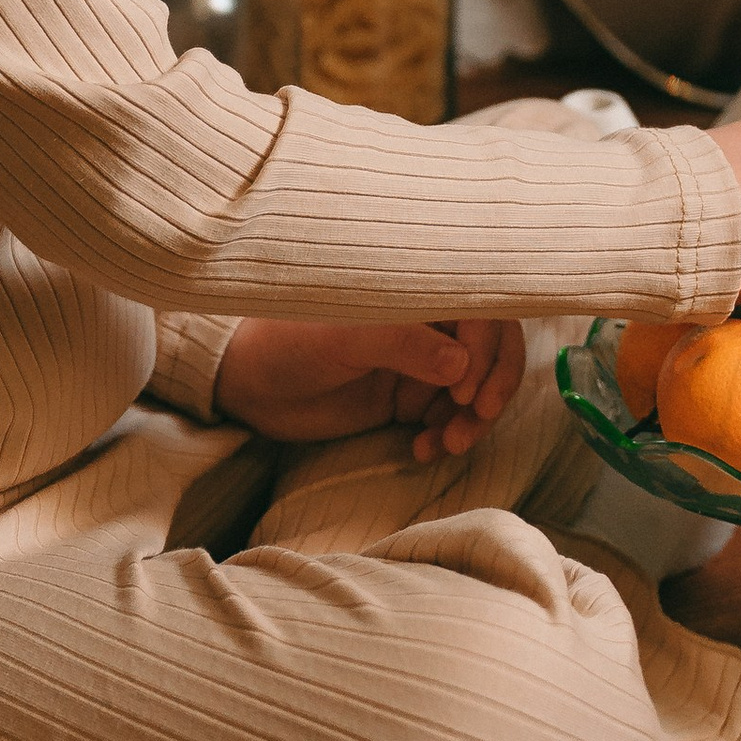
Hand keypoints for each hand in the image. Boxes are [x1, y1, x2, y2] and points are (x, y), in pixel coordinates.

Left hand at [212, 317, 526, 462]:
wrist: (248, 384)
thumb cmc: (289, 341)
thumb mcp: (344, 337)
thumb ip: (404, 343)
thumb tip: (463, 363)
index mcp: (416, 290)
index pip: (480, 309)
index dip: (487, 349)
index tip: (467, 388)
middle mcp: (427, 320)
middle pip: (492, 346)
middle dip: (492, 384)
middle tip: (473, 419)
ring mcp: (421, 360)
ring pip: (478, 385)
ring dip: (475, 417)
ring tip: (448, 444)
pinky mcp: (409, 397)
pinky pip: (451, 415)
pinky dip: (449, 433)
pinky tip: (424, 450)